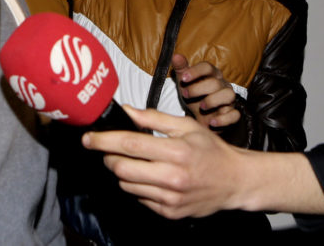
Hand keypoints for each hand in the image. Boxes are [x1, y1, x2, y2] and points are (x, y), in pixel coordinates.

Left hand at [80, 106, 246, 218]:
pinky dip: (137, 186)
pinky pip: (139, 198)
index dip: (104, 141)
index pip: (129, 144)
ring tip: (135, 162)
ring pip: (127, 185)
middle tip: (111, 151)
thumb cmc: (211, 151)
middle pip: (122, 168)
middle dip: (109, 158)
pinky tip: (150, 177)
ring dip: (122, 172)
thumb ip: (154, 118)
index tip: (88, 138)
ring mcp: (171, 198)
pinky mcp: (170, 212)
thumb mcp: (187, 126)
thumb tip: (126, 111)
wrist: (235, 182)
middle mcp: (173, 177)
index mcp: (177, 151)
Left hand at [172, 53, 239, 127]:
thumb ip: (181, 69)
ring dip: (213, 101)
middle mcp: (223, 85)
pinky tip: (211, 122)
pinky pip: (234, 115)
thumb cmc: (194, 96)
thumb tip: (176, 56)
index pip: (207, 67)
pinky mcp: (232, 114)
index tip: (183, 79)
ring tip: (201, 107)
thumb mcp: (185, 82)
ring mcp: (229, 100)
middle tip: (185, 95)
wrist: (201, 117)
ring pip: (228, 95)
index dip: (195, 72)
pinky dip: (223, 119)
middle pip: (215, 83)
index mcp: (212, 74)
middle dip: (198, 89)